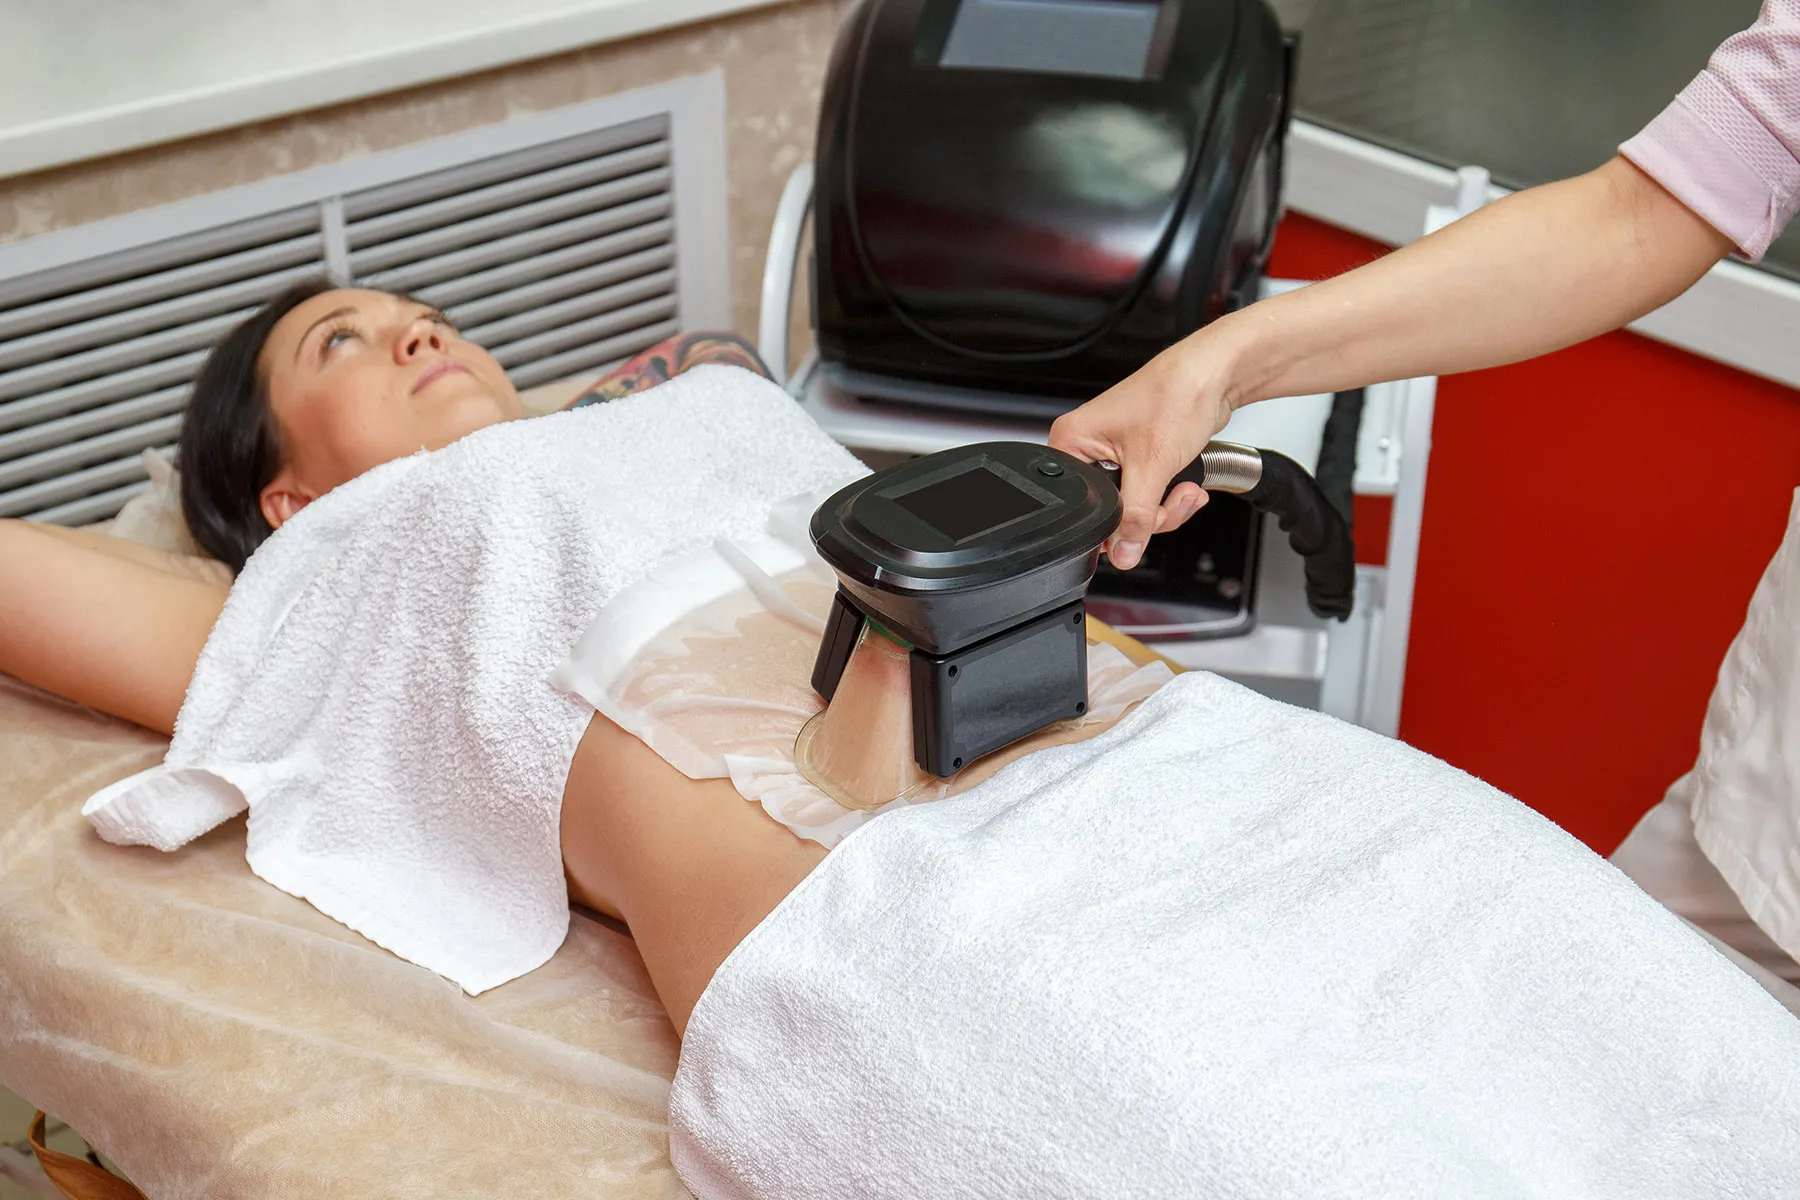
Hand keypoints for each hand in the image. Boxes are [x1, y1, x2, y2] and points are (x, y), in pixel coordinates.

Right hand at [1048, 335, 1238, 569]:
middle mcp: (1088, 448)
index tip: (1142, 522)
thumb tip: (1122, 553)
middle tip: (1170, 499)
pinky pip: (1148, 495)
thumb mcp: (1152, 464)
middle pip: (1109, 513)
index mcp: (1072, 443)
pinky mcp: (1140, 457)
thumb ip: (1134, 516)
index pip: (1079, 507)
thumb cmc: (1176, 394)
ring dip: (1166, 506)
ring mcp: (1114, 454)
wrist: (1213, 376)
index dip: (1113, 525)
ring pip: (1133, 508)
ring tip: (1185, 488)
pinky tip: (1186, 483)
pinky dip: (1171, 495)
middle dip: (1149, 515)